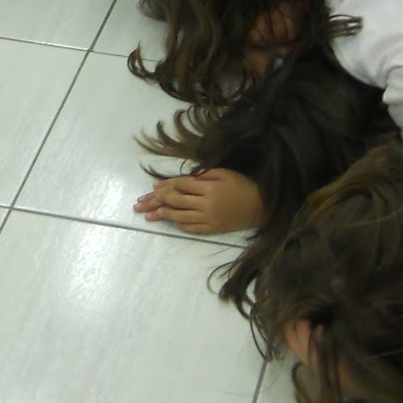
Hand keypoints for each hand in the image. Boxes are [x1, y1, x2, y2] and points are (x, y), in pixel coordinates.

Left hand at [133, 168, 263, 234]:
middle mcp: (206, 204)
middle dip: (157, 200)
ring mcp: (209, 219)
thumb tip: (181, 179)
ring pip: (180, 216)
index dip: (166, 185)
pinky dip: (179, 225)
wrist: (260, 207)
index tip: (153, 187)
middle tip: (141, 203)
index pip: (181, 185)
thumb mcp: (223, 173)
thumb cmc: (241, 185)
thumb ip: (202, 175)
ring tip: (150, 214)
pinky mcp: (212, 229)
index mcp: (209, 188)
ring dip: (164, 215)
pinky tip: (170, 222)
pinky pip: (191, 228)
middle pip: (176, 201)